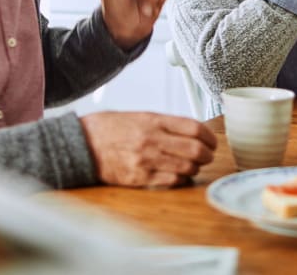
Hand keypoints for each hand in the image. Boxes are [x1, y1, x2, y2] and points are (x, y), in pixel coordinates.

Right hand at [80, 112, 216, 186]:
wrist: (83, 143)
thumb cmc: (111, 128)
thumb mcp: (139, 116)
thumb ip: (165, 124)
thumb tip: (192, 131)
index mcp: (153, 120)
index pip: (193, 127)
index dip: (209, 136)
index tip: (212, 140)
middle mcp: (152, 139)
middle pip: (195, 149)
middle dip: (207, 154)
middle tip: (208, 155)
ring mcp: (146, 160)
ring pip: (186, 167)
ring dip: (196, 168)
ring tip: (194, 165)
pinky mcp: (140, 178)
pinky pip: (171, 181)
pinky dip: (181, 179)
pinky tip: (180, 175)